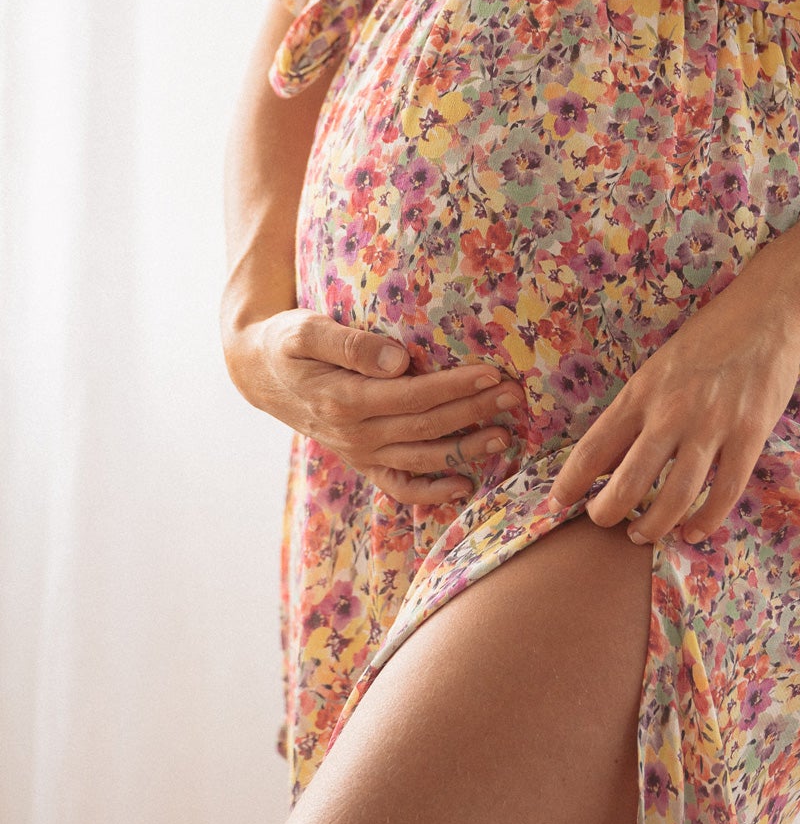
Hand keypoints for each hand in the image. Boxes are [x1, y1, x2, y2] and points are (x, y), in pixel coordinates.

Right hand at [223, 310, 525, 506]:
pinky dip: (432, 493)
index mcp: (342, 400)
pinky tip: (465, 486)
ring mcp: (358, 452)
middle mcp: (353, 434)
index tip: (492, 372)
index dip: (455, 387)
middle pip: (426, 426)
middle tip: (515, 396)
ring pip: (421, 458)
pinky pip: (399, 486)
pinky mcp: (361, 460)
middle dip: (474, 412)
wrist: (260, 372)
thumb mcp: (305, 330)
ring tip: (506, 435)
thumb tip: (398, 358)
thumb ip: (349, 344)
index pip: (412, 396)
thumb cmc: (287, 342)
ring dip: (466, 449)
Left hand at [547, 262, 799, 544]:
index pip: (594, 447)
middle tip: (604, 523)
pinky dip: (705, 520)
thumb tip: (603, 461)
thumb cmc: (706, 340)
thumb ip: (634, 413)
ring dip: (654, 526)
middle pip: (628, 482)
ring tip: (642, 534)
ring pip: (674, 496)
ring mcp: (712, 425)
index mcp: (642, 392)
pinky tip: (693, 531)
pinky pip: (724, 492)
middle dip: (608, 514)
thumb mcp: (658, 368)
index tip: (556, 504)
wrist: (765, 311)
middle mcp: (671, 411)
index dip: (570, 483)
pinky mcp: (749, 435)